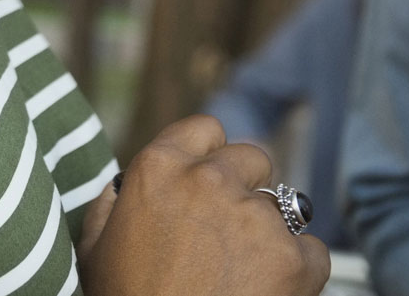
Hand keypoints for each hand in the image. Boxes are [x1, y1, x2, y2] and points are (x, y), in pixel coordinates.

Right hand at [78, 115, 328, 295]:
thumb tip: (127, 185)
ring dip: (268, 233)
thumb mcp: (96, 248)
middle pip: (252, 159)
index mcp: (158, 170)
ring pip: (284, 208)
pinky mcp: (295, 258)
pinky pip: (312, 250)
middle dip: (245, 188)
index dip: (209, 156)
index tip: (209, 181)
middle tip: (230, 232)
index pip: (204, 130)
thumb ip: (112, 204)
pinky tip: (268, 291)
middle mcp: (210, 182)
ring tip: (245, 274)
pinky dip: (298, 270)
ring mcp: (256, 218)